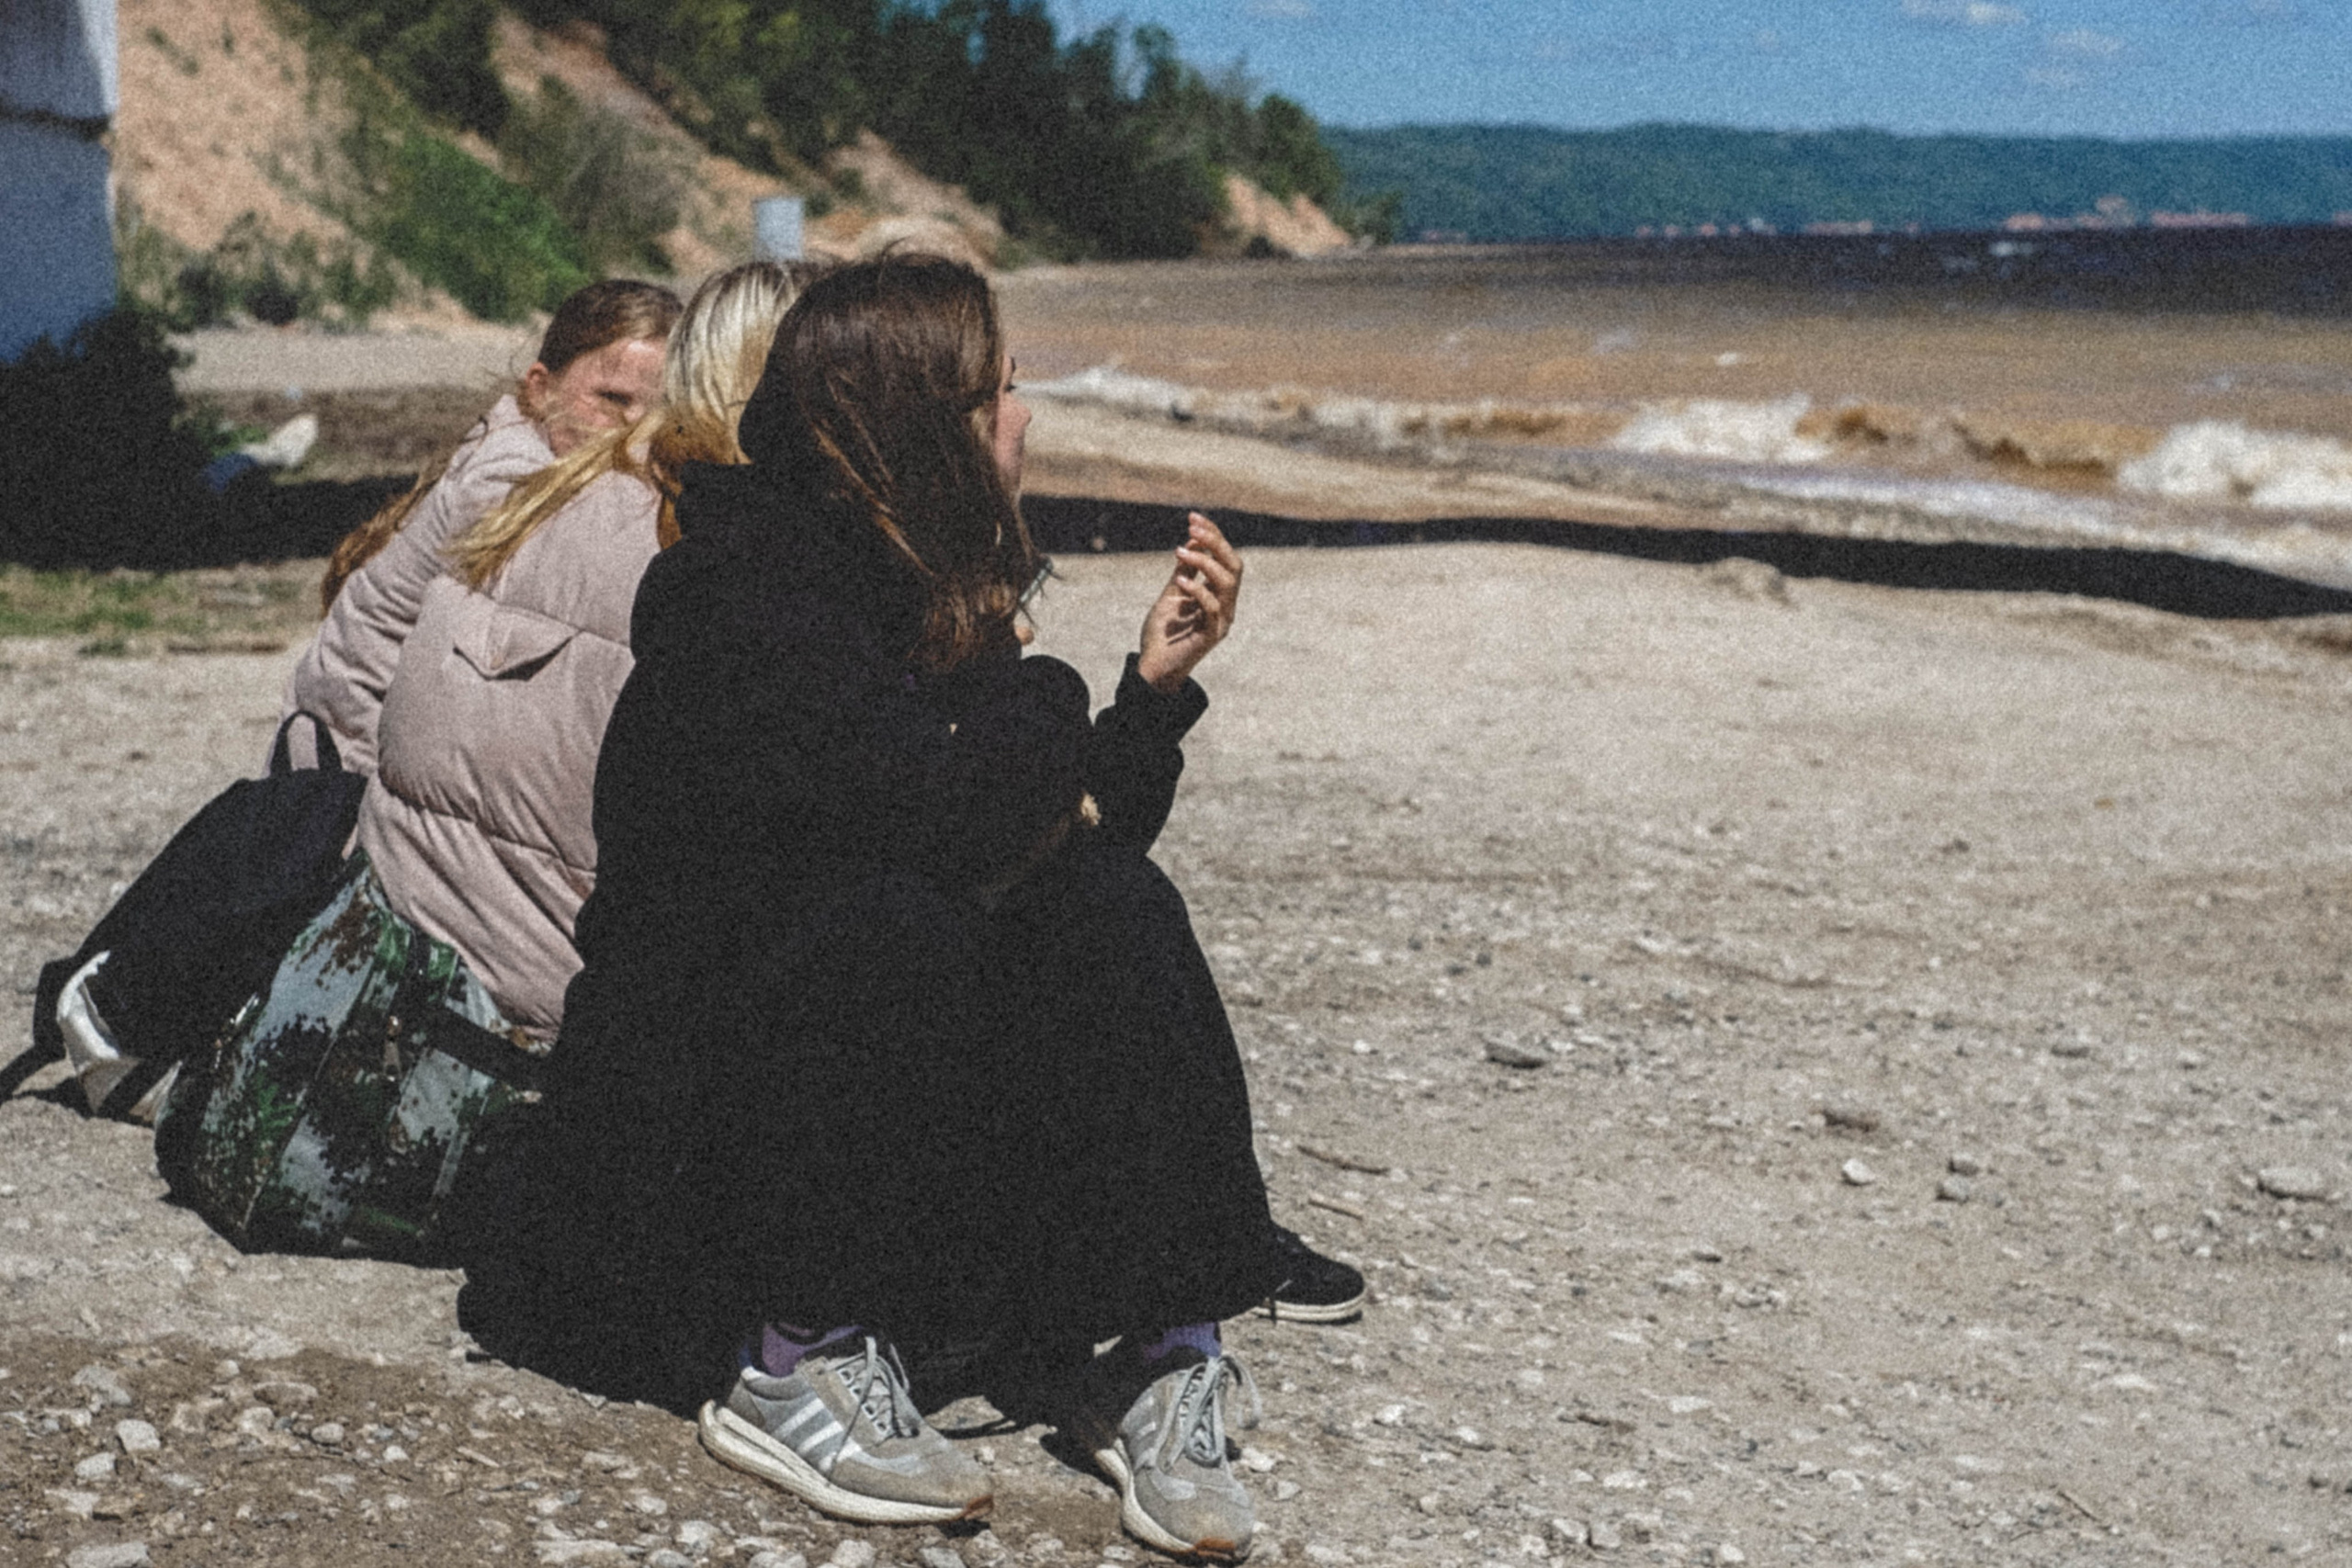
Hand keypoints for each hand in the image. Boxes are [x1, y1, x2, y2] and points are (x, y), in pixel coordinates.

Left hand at [1136, 513, 1241, 693]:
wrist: (1153, 668)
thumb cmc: (1163, 633)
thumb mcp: (1172, 593)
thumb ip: (1185, 570)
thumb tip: (1193, 540)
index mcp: (1219, 594)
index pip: (1226, 558)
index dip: (1213, 536)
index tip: (1192, 518)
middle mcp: (1226, 606)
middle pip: (1235, 566)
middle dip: (1216, 542)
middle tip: (1192, 528)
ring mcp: (1221, 621)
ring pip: (1227, 583)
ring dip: (1204, 562)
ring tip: (1180, 552)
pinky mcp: (1211, 635)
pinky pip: (1213, 607)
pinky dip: (1197, 589)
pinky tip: (1179, 580)